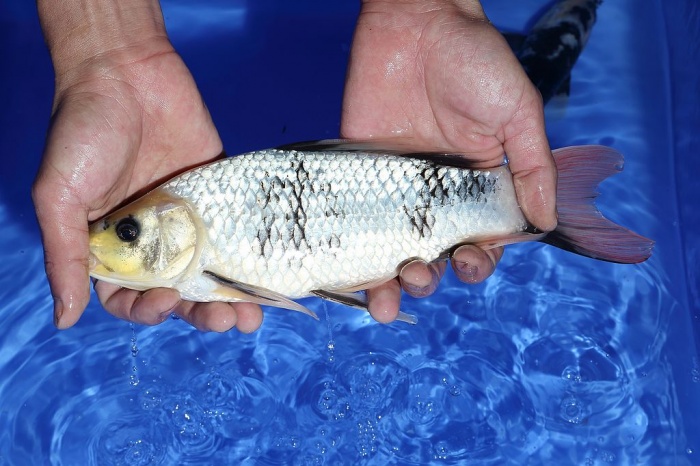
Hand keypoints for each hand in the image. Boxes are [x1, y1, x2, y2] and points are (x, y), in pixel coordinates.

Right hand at [33, 1, 262, 331]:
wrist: (126, 71)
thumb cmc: (82, 132)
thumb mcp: (61, 197)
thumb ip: (66, 257)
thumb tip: (65, 317)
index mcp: (114, 246)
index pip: (131, 297)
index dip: (148, 311)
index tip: (165, 302)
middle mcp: (153, 239)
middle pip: (181, 292)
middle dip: (203, 313)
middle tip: (227, 320)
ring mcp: (189, 219)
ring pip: (214, 271)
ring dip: (233, 298)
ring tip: (252, 315)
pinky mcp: (219, 197)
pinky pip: (237, 234)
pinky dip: (252, 259)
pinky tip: (268, 276)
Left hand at [341, 0, 556, 321]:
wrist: (416, 19)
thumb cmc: (475, 60)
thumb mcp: (517, 112)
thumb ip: (532, 167)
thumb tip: (545, 222)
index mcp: (476, 186)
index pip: (480, 240)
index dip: (478, 262)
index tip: (471, 262)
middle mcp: (435, 195)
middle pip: (433, 255)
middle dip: (429, 279)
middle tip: (421, 274)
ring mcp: (393, 187)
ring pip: (390, 249)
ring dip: (388, 282)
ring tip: (383, 298)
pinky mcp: (358, 172)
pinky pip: (352, 219)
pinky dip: (349, 252)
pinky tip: (347, 276)